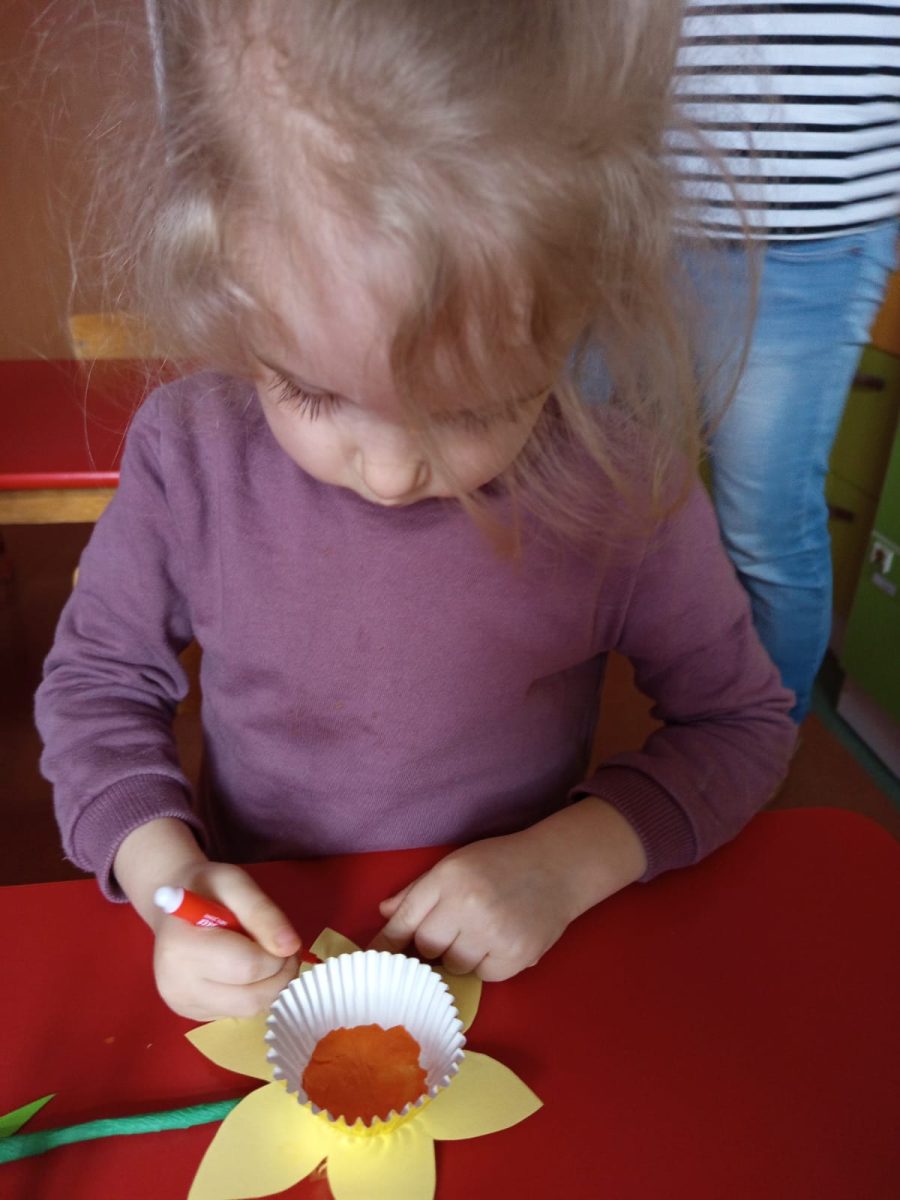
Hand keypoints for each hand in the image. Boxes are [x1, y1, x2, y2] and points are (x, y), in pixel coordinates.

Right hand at [152, 861, 301, 1019]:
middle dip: (279, 974)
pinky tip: (247, 970)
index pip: (248, 967)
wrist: (174, 906)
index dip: (277, 955)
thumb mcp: (236, 884)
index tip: (281, 936)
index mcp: (181, 948)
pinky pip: (239, 1013)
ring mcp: (184, 1005)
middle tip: (282, 949)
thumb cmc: (206, 888)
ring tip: (267, 957)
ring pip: (249, 1010)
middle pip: (251, 998)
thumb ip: (262, 912)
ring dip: (271, 986)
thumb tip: (289, 946)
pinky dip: (254, 994)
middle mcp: (177, 985)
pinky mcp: (192, 1015)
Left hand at [369, 798, 645, 980]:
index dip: (385, 945)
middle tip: (449, 931)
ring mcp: (494, 933)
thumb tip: (384, 912)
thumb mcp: (456, 864)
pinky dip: (485, 965)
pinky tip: (497, 942)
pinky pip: (482, 976)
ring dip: (458, 956)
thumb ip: (418, 890)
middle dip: (430, 944)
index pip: (405, 920)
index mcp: (449, 878)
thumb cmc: (500, 862)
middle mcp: (469, 905)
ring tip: (477, 933)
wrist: (557, 868)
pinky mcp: (516, 956)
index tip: (372, 961)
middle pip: (425, 947)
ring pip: (453, 966)